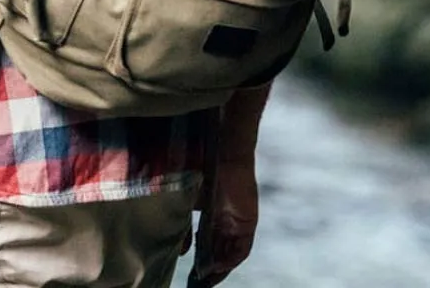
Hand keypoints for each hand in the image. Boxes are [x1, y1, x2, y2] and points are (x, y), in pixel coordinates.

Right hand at [188, 159, 258, 286]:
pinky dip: (231, 259)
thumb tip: (181, 251)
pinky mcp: (248, 223)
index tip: (192, 274)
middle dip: (210, 270)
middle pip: (220, 253)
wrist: (221, 154)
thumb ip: (186, 226)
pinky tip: (219, 266)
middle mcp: (226, 222)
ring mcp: (238, 223)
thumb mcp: (188, 202)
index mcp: (212, 216)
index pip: (207, 245)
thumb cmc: (201, 170)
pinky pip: (241, 248)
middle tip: (200, 283)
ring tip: (207, 280)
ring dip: (220, 268)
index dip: (200, 260)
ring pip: (230, 253)